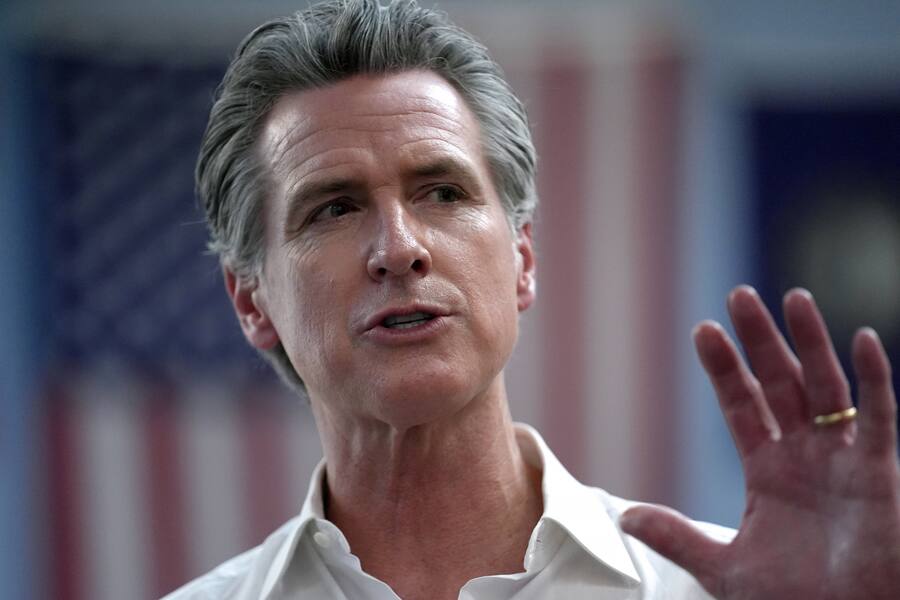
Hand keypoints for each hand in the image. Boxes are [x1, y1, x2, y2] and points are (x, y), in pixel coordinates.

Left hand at [619, 285, 899, 598]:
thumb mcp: (726, 568)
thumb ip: (678, 537)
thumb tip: (625, 516)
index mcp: (767, 471)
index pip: (741, 404)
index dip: (724, 368)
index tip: (703, 330)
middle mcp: (804, 455)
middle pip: (779, 383)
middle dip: (760, 340)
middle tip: (738, 295)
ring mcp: (843, 460)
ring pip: (826, 387)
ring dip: (811, 343)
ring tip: (791, 297)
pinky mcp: (879, 473)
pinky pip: (881, 418)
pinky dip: (875, 379)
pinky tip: (861, 339)